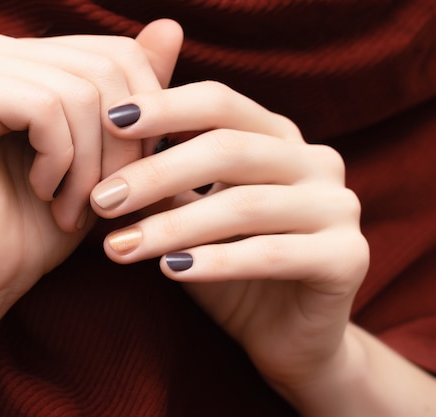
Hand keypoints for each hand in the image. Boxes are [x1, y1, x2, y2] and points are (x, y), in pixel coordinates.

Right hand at [0, 20, 182, 316]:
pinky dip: (60, 161)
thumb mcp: (105, 156)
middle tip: (106, 200)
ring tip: (75, 207)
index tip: (133, 175)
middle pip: (104, 69)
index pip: (116, 54)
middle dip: (120, 148)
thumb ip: (134, 92)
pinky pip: (45, 108)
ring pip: (78, 91)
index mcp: (24, 58)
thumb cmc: (43, 221)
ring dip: (90, 165)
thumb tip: (172, 25)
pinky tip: (42, 191)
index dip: (144, 118)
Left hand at [90, 81, 369, 387]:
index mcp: (279, 139)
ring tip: (120, 247)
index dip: (166, 108)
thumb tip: (107, 148)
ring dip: (173, 227)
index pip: (221, 104)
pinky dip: (217, 262)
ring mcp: (338, 207)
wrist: (286, 335)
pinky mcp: (349, 258)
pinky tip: (171, 271)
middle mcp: (315, 161)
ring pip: (245, 205)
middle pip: (229, 150)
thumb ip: (167, 179)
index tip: (109, 122)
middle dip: (156, 174)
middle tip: (102, 201)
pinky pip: (273, 253)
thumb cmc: (230, 266)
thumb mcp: (192, 214)